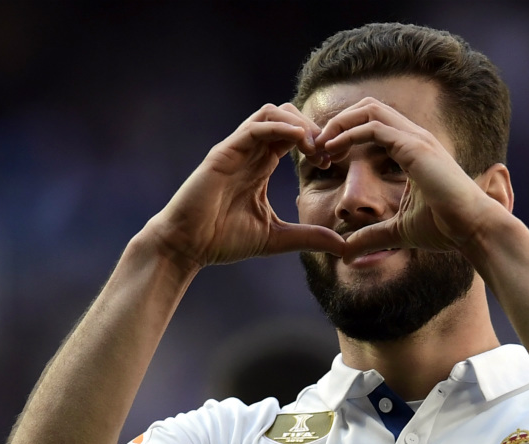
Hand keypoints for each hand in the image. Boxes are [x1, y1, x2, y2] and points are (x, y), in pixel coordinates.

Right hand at [144, 104, 345, 268]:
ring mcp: (236, 149)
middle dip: (313, 128)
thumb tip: (342, 246)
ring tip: (316, 147)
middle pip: (287, 115)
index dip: (318, 142)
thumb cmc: (222, 240)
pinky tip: (301, 142)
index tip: (333, 162)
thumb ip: (307, 237)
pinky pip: (256, 127)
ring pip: (272, 112)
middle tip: (329, 152)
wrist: (186, 246)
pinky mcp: (224, 152)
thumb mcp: (276, 238)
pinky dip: (281, 128)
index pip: (294, 136)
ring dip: (300, 124)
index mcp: (260, 165)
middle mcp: (250, 151)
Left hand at [314, 97, 510, 260]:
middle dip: (338, 122)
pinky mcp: (414, 147)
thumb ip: (371, 237)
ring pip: (369, 109)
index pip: (373, 124)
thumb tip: (346, 252)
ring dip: (339, 124)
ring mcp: (416, 138)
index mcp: (412, 149)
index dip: (345, 134)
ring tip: (320, 146)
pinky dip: (348, 134)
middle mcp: (415, 137)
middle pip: (368, 108)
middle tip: (317, 146)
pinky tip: (332, 150)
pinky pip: (373, 128)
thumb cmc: (445, 229)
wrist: (473, 230)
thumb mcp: (397, 232)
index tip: (324, 157)